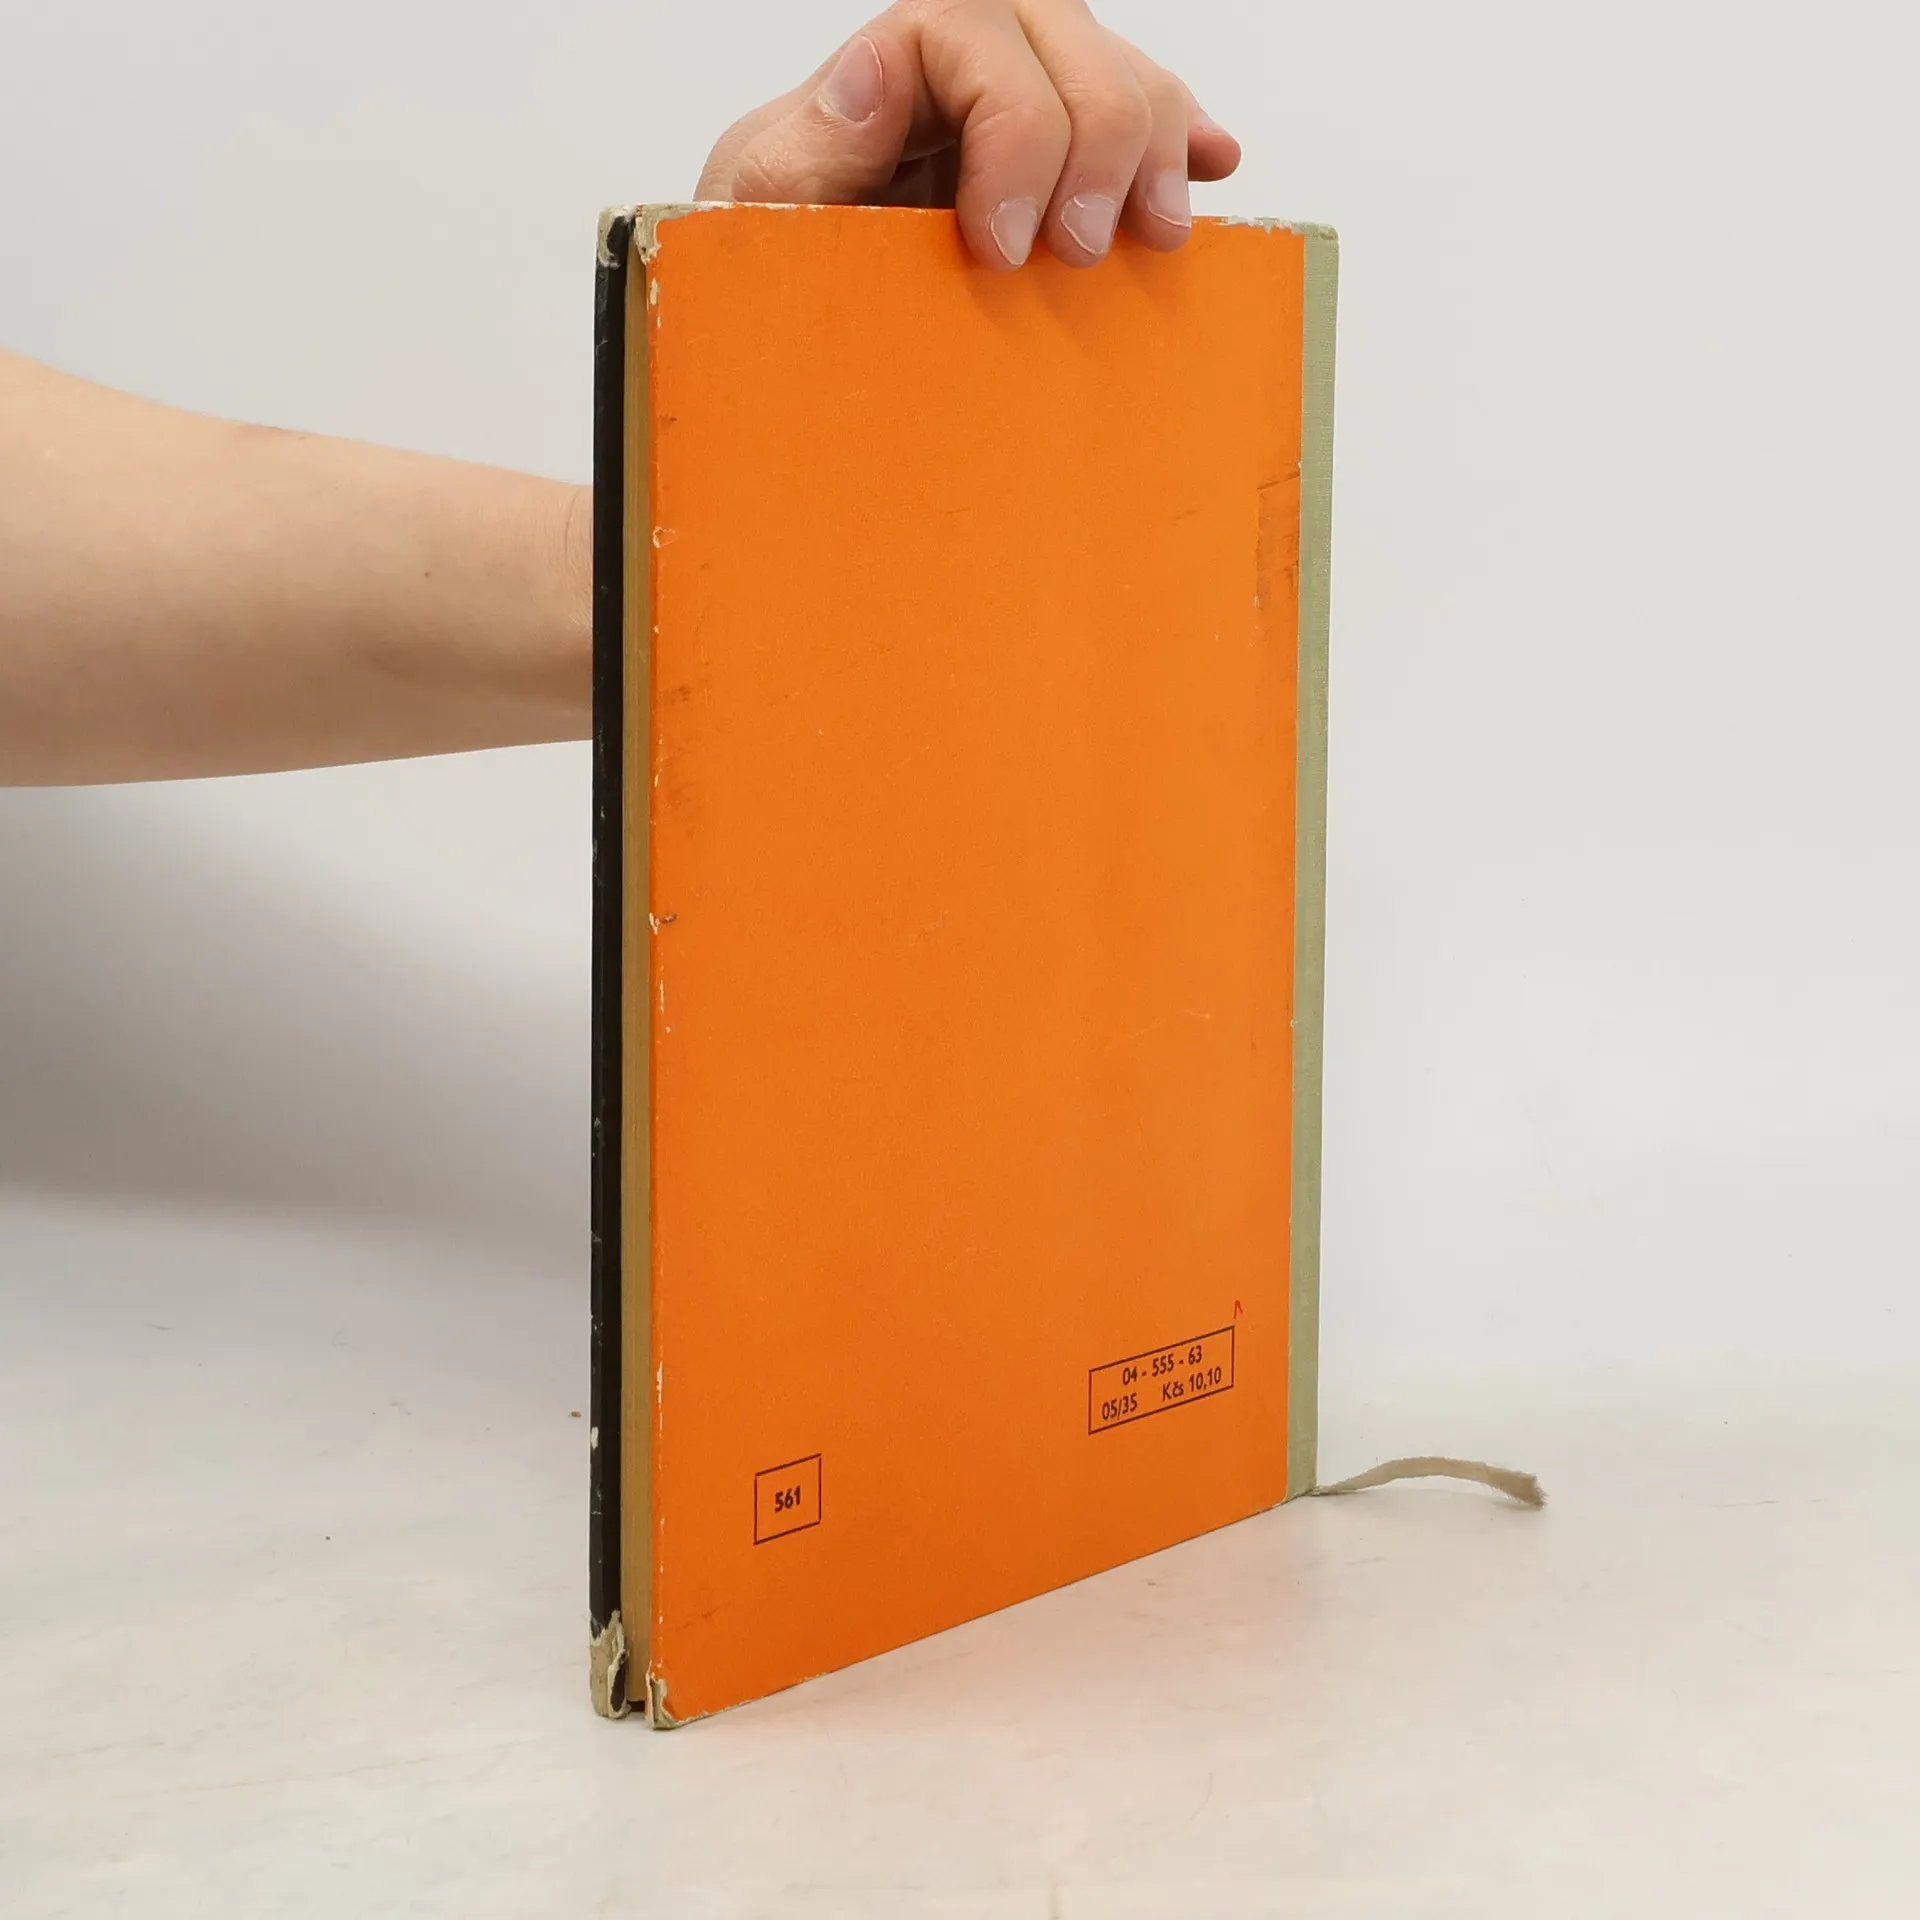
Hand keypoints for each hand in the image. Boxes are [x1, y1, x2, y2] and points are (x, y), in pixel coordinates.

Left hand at [694, 0, 1240, 270]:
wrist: (784, 331)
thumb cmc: (761, 279)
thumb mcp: (753, 221)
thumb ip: (806, 149)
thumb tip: (876, 68)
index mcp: (880, 69)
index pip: (969, 27)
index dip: (1014, 128)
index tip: (1002, 249)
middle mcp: (959, 69)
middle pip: (1066, 37)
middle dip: (1097, 142)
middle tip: (1076, 257)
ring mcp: (1018, 108)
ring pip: (1119, 71)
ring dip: (1155, 148)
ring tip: (1153, 237)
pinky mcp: (1058, 163)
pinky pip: (1143, 115)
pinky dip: (1185, 140)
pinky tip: (1212, 168)